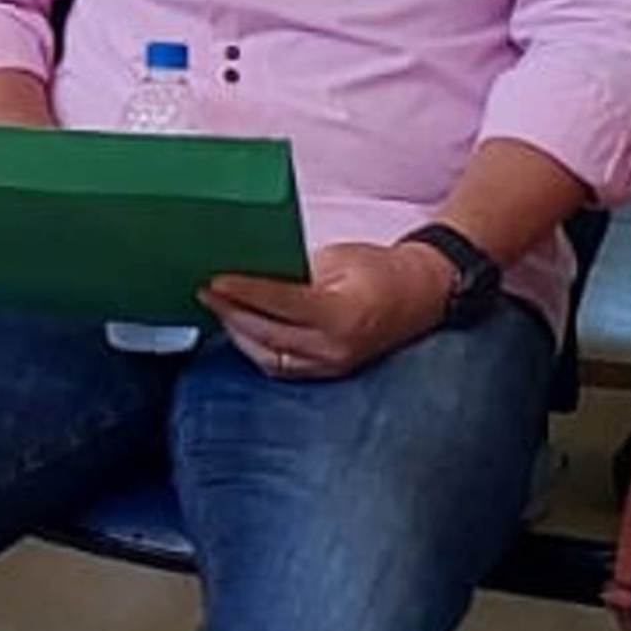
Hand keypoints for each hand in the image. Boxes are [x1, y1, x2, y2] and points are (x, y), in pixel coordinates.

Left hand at [200, 241, 454, 380]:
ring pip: (269, 356)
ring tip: (219, 308)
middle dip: (232, 312)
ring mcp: (332, 365)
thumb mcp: (340, 258)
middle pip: (268, 333)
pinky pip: (281, 366)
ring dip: (239, 333)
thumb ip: (297, 270)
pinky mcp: (328, 372)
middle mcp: (335, 347)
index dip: (245, 291)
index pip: (281, 303)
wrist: (424, 295)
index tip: (215, 280)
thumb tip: (253, 272)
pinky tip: (242, 329)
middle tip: (206, 291)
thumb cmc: (383, 269)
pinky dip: (257, 347)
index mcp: (342, 313)